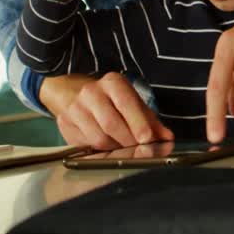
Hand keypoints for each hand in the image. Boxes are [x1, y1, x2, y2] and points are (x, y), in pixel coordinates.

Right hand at [42, 72, 172, 150]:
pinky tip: (107, 147)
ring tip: (123, 147)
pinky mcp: (65, 124)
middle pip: (111, 124)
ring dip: (115, 148)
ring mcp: (76, 109)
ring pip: (99, 138)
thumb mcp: (132, 102)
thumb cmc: (108, 99)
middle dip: (129, 141)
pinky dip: (101, 151)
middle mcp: (92, 93)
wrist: (70, 92)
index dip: (138, 123)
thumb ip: (150, 120)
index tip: (148, 138)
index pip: (126, 103)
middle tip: (140, 150)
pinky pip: (87, 145)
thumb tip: (167, 138)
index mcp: (112, 83)